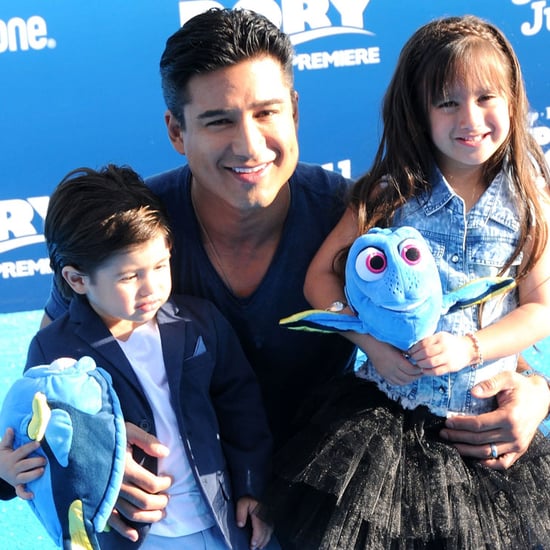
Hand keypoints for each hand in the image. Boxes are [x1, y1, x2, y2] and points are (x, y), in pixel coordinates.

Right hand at [0, 427, 44, 499]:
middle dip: (35, 462)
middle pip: (25, 465)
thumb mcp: (3, 448)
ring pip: (25, 478)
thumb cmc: (4, 456)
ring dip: (33, 475)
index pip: (21, 452)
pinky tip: (33, 494)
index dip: (29, 447)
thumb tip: (10, 428)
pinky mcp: (17, 485)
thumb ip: (8, 439)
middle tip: (44, 459)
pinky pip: (20, 492)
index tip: (38, 443)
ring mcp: (15, 478)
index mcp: (11, 458)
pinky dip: (25, 494)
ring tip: (42, 470)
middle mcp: (13, 468)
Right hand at [107, 423, 171, 540]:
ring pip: (131, 514)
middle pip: (144, 501)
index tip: (169, 479)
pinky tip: (135, 536)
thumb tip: (165, 453)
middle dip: (161, 502)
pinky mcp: (98, 501)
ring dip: (149, 517)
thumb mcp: (127, 430)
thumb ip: (147, 441)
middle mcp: (116, 485)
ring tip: (160, 512)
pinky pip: (111, 520)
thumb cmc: (106, 433)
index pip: (152, 484)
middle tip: (168, 497)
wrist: (80, 440)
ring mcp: (106, 495)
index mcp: (125, 468)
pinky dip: (124, 530)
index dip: (165, 484)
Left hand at [236, 496, 272, 549]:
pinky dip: (267, 537)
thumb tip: (240, 524)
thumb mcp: (242, 503)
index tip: (252, 544)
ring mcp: (269, 517)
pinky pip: (271, 529)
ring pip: (269, 532)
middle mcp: (266, 516)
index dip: (256, 538)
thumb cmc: (249, 498)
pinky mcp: (270, 517)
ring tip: (258, 546)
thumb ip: (241, 513)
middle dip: (260, 542)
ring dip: (264, 540)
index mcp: (260, 513)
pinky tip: (264, 540)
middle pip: (265, 532)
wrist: (256, 494)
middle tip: (253, 547)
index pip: (260, 528)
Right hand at [357, 334, 421, 384]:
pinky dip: (401, 382)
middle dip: (416, 376)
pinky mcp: (382, 374)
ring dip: (410, 380)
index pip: (411, 370)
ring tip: (414, 374)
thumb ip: (407, 351)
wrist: (368, 342)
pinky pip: (393, 383)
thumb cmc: (383, 340)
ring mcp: (385, 372)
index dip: (419, 370)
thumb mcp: (397, 344)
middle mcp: (390, 368)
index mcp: (395, 360)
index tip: (423, 366)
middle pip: (407, 378)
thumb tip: (418, 356)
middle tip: (422, 371)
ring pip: (401, 382)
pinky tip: (405, 377)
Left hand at [408, 332, 472, 374]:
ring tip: (418, 364)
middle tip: (413, 358)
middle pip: (426, 353)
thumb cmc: (448, 343)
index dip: (414, 349)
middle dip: (416, 357)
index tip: (410, 352)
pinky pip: (436, 371)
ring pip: (430, 362)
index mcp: (440, 337)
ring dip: (421, 364)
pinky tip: (424, 370)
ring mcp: (449, 357)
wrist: (467, 349)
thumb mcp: (440, 337)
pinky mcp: (451, 367)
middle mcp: (445, 347)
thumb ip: (428, 341)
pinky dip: (428, 372)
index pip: (423, 343)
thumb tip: (412, 348)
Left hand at [440, 370, 549, 469]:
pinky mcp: (520, 450)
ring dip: (468, 450)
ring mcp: (518, 445)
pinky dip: (488, 463)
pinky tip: (474, 458)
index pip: (479, 424)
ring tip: (452, 445)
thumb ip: (490, 384)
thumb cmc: (521, 387)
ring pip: (488, 453)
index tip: (447, 421)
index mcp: (509, 417)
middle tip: (444, 433)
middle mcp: (514, 434)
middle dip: (459, 437)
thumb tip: (473, 392)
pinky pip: (503, 463)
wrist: (542, 398)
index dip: (461, 424)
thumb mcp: (507, 378)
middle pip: (480, 440)